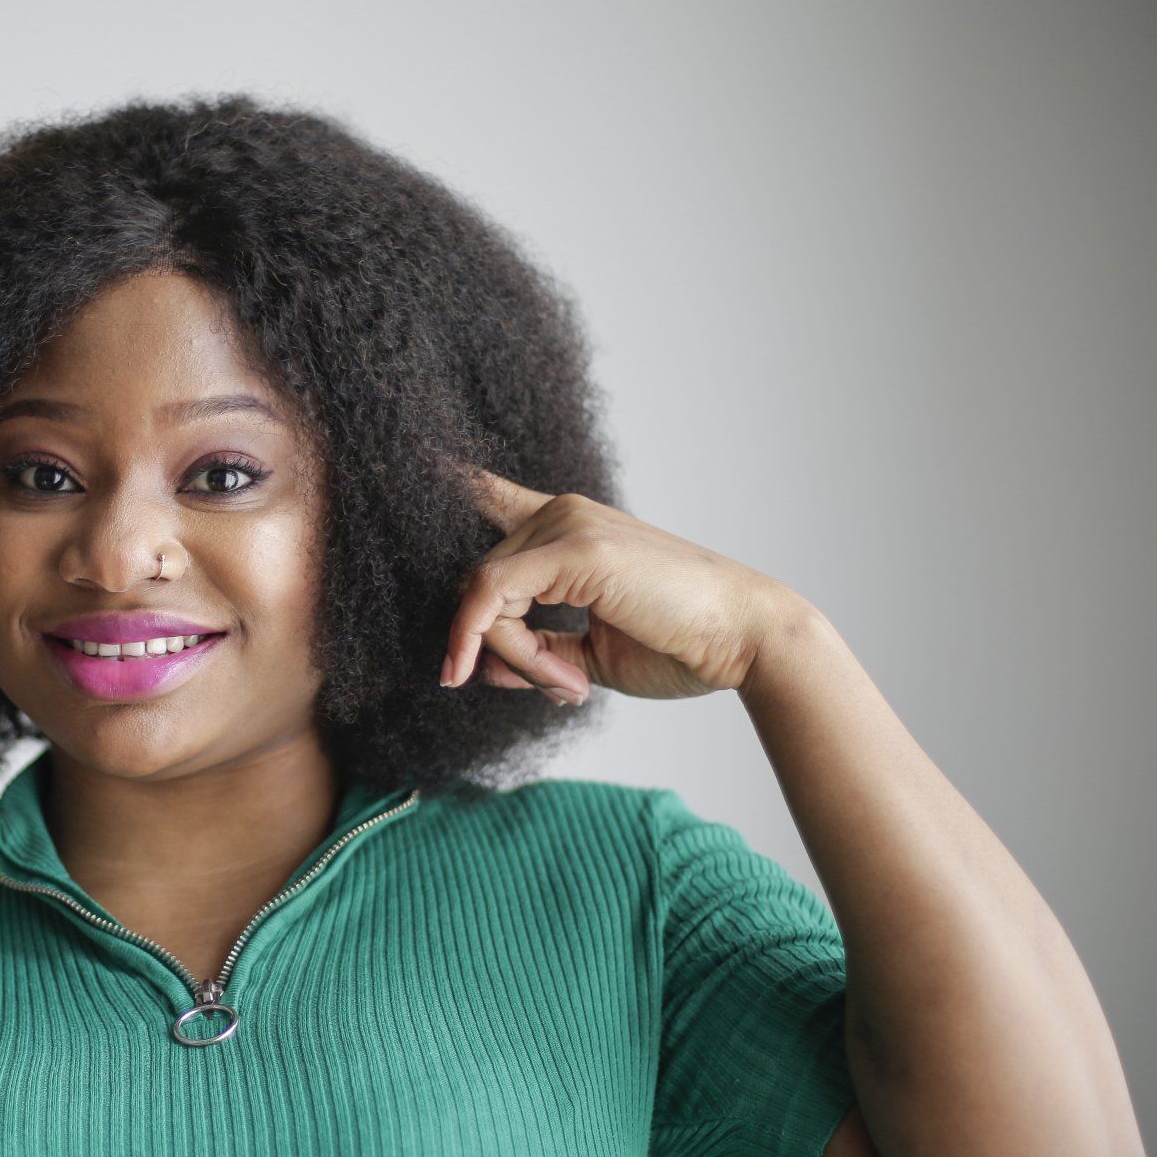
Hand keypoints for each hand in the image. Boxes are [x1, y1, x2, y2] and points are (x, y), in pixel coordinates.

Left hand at [443, 466, 802, 701]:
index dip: (445, 483)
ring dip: (508, 654)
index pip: (488, 495)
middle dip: (494, 646)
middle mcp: (562, 514)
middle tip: (555, 688)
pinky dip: (510, 646)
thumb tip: (473, 668)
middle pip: (476, 577)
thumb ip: (531, 653)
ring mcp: (569, 524)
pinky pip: (495, 598)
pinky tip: (561, 679)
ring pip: (481, 590)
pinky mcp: (576, 548)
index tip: (410, 467)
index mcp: (567, 528)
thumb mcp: (588, 655)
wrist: (746, 642)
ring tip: (568, 686)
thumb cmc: (679, 644)